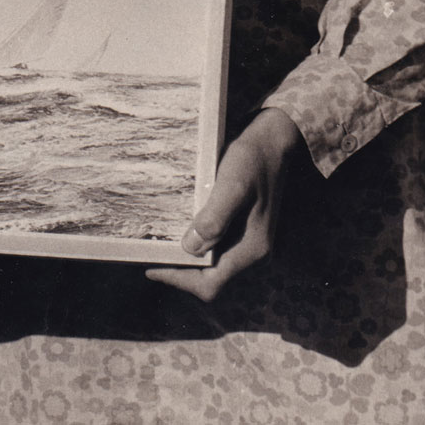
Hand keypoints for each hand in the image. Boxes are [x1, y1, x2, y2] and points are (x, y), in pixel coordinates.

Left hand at [144, 107, 302, 301]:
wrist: (273, 141)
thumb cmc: (252, 160)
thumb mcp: (232, 185)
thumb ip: (215, 218)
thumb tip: (190, 248)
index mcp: (253, 248)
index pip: (211, 283)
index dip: (180, 279)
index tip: (152, 268)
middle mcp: (254, 252)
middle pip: (212, 278)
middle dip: (181, 271)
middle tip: (150, 254)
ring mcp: (251, 242)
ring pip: (214, 264)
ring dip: (188, 258)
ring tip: (161, 243)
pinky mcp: (246, 230)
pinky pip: (219, 248)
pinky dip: (198, 245)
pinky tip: (181, 229)